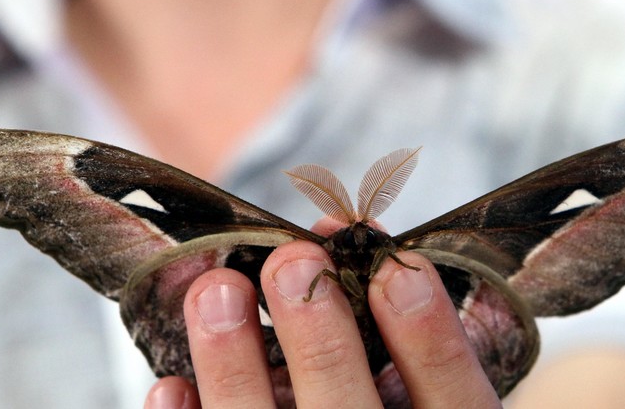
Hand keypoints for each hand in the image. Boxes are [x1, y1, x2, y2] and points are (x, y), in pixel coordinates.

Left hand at [143, 218, 501, 407]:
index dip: (430, 337)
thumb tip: (335, 232)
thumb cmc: (376, 405)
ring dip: (235, 364)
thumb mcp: (414, 382)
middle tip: (292, 263)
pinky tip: (172, 386)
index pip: (452, 399)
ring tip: (217, 291)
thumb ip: (392, 322)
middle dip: (319, 337)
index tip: (398, 269)